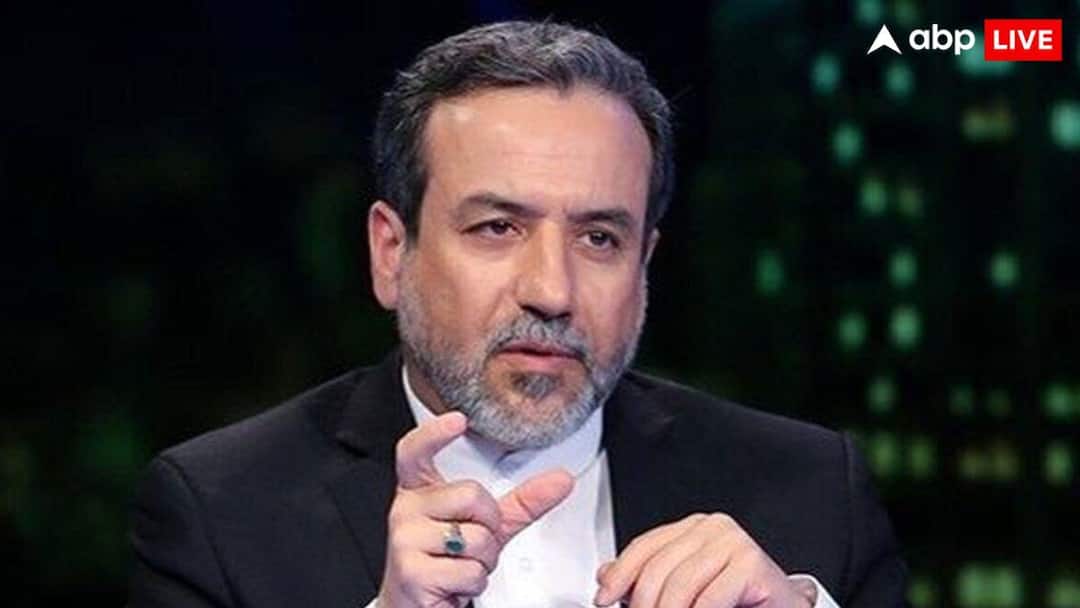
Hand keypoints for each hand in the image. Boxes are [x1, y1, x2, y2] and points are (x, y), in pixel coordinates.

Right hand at [376, 412, 574, 607]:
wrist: (414, 607)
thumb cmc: (446, 563)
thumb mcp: (487, 527)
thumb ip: (523, 501)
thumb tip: (562, 479)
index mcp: (419, 492)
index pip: (415, 452)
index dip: (434, 434)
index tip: (458, 420)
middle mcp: (405, 510)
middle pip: (472, 495)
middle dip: (488, 527)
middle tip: (472, 546)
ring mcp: (404, 540)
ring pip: (476, 537)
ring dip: (483, 561)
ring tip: (461, 567)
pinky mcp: (411, 572)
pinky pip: (469, 570)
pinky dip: (473, 583)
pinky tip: (453, 585)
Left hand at [593, 513, 815, 607]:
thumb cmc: (738, 600)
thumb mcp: (685, 589)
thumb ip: (647, 579)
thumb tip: (606, 576)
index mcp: (693, 528)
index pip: (645, 546)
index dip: (620, 574)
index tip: (604, 598)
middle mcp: (713, 527)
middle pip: (659, 566)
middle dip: (642, 602)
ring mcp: (734, 542)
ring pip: (681, 585)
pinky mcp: (751, 563)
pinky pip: (709, 598)